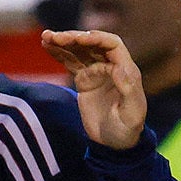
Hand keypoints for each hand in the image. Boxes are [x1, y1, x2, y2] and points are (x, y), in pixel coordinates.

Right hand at [41, 26, 148, 149]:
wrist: (115, 143)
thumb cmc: (128, 129)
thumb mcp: (133, 112)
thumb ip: (129, 89)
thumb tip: (118, 67)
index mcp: (126, 69)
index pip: (112, 44)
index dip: (96, 39)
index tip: (80, 39)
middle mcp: (111, 65)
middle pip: (92, 44)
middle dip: (75, 38)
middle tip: (57, 37)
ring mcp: (96, 71)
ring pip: (79, 50)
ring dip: (64, 41)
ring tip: (46, 37)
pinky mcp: (84, 79)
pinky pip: (70, 62)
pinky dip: (59, 53)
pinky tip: (46, 45)